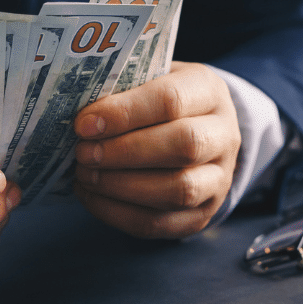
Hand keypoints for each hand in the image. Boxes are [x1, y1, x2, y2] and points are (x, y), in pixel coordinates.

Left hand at [72, 61, 240, 237]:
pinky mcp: (203, 214)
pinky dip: (119, 213)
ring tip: (84, 175)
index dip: (124, 113)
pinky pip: (162, 223)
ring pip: (178, 190)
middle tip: (82, 153)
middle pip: (183, 146)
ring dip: (121, 186)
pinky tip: (90, 196)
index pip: (171, 100)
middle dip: (124, 152)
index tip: (84, 124)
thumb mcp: (149, 80)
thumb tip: (79, 115)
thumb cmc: (158, 102)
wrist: (198, 131)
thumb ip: (122, 90)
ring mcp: (219, 179)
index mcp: (208, 91)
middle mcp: (224, 135)